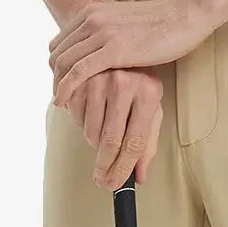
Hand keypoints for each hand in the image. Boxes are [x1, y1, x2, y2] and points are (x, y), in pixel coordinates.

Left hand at [49, 0, 212, 107]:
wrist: (184, 15)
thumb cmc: (161, 23)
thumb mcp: (124, 22)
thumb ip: (107, 33)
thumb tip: (98, 52)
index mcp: (93, 11)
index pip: (60, 43)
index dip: (57, 67)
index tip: (61, 85)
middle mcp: (92, 19)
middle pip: (57, 54)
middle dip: (54, 79)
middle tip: (61, 99)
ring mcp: (102, 33)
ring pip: (64, 64)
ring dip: (58, 87)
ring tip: (62, 105)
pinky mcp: (114, 49)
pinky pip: (78, 72)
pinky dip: (65, 89)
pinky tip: (63, 103)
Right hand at [62, 66, 162, 190]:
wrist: (123, 41)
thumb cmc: (141, 79)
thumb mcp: (152, 106)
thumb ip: (147, 141)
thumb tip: (139, 177)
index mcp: (149, 91)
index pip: (135, 142)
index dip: (123, 170)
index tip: (114, 185)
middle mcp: (125, 83)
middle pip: (110, 141)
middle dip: (104, 167)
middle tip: (102, 179)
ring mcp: (101, 78)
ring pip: (90, 132)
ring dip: (94, 140)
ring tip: (104, 126)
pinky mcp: (81, 76)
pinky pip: (75, 116)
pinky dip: (81, 121)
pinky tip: (91, 109)